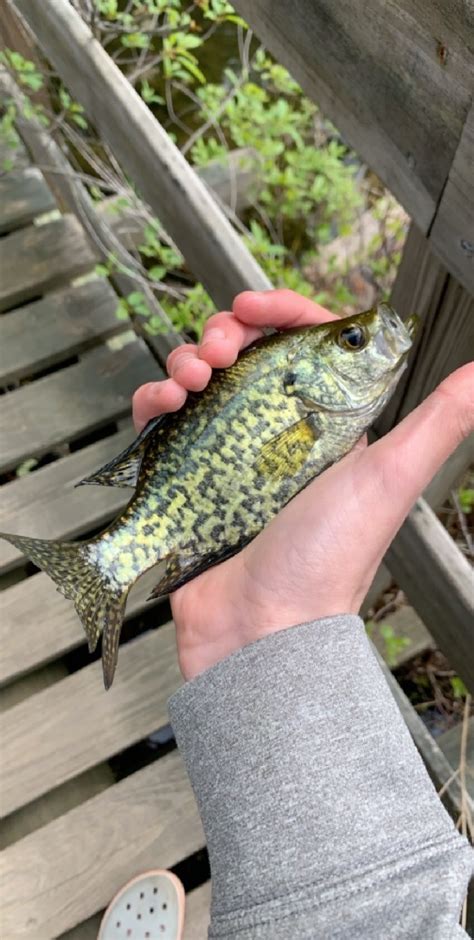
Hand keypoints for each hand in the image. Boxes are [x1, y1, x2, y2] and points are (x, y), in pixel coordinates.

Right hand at [133, 290, 473, 680]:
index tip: (254, 307)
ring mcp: (228, 457)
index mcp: (325, 427)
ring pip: (201, 383)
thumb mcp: (388, 479)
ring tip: (188, 378)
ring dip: (185, 363)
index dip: (279, 314)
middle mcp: (276, 437)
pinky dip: (153, 403)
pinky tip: (161, 405)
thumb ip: (437, 423)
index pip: (304, 347)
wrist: (261, 630)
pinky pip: (163, 425)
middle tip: (217, 346)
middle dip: (225, 335)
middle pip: (245, 358)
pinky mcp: (187, 479)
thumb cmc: (327, 563)